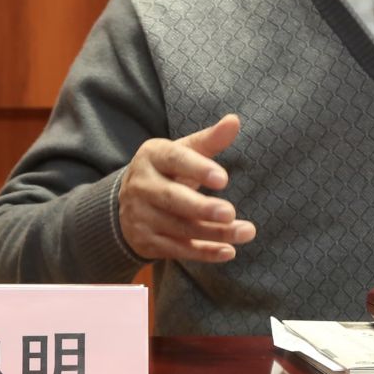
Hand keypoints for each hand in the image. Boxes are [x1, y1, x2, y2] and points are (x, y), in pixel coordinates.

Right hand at [118, 114, 256, 262]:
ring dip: (214, 233)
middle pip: (173, 199)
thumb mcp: (184, 152)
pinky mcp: (146, 242)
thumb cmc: (167, 171)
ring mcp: (141, 216)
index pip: (174, 160)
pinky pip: (178, 250)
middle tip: (230, 212)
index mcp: (152, 157)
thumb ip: (209, 140)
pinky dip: (204, 253)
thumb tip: (234, 120)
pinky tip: (228, 251)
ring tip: (246, 232)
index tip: (223, 178)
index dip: (198, 169)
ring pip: (180, 228)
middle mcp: (142, 186)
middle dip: (202, 208)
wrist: (127, 203)